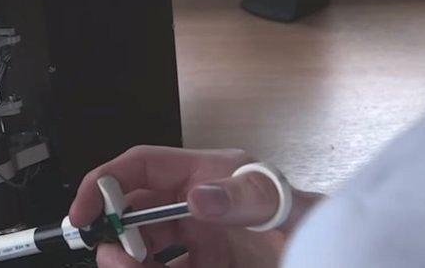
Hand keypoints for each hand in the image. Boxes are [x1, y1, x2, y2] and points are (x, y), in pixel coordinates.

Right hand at [69, 146, 323, 267]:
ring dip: (129, 259)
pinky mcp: (208, 265)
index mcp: (209, 174)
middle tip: (114, 255)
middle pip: (135, 212)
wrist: (339, 254)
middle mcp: (199, 204)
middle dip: (115, 231)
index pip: (142, 167)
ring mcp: (202, 240)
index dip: (105, 182)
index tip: (85, 209)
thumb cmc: (321, 225)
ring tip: (128, 267)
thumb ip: (248, 198)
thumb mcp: (289, 207)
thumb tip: (198, 196)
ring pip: (145, 247)